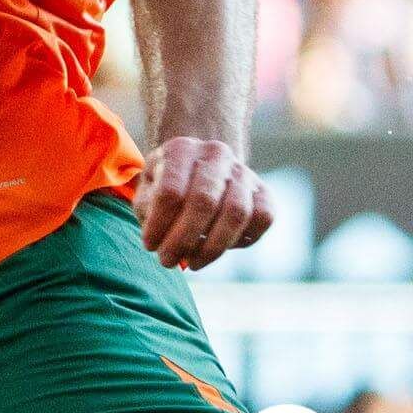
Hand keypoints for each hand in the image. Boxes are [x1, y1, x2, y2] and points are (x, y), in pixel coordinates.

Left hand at [135, 137, 272, 269]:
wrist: (200, 167)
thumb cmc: (166, 184)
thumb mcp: (147, 189)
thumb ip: (149, 209)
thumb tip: (161, 241)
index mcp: (181, 149)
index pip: (171, 191)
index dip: (160, 224)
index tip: (149, 245)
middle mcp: (216, 154)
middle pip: (204, 202)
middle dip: (184, 239)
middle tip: (167, 261)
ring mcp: (244, 171)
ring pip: (236, 212)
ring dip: (212, 247)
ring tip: (192, 263)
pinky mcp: (264, 191)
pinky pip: (262, 218)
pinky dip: (242, 240)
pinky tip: (218, 249)